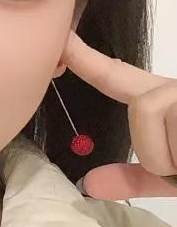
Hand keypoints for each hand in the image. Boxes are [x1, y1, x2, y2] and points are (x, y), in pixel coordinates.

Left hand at [60, 30, 176, 199]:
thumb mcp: (176, 175)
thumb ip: (138, 177)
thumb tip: (89, 185)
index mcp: (169, 102)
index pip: (121, 78)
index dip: (89, 60)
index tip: (62, 42)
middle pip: (143, 107)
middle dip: (157, 151)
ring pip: (162, 121)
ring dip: (176, 160)